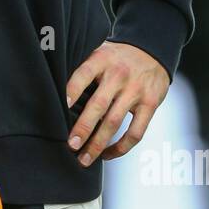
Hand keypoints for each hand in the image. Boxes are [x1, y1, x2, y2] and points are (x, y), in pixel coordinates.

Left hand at [65, 41, 169, 166]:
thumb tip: (55, 90)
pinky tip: (108, 154)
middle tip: (71, 144)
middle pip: (98, 105)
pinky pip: (136, 132)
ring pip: (114, 122)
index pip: (84, 74)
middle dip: (83, 128)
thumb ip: (83, 68)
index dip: (72, 90)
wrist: (153, 49)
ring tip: (84, 159)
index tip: (62, 107)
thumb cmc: (119, 56)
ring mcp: (136, 91)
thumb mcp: (100, 52)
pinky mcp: (150, 104)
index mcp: (102, 60)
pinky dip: (121, 147)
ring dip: (98, 144)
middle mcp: (119, 75)